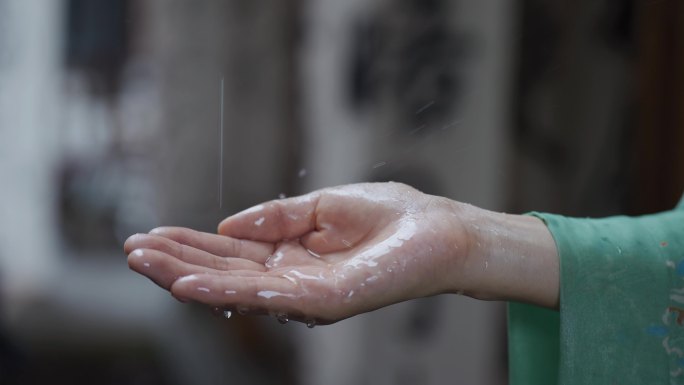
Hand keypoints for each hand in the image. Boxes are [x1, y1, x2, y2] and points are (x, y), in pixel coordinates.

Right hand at [124, 183, 471, 324]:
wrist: (440, 230)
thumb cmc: (390, 216)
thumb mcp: (323, 205)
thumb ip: (275, 216)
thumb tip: (226, 221)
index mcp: (290, 254)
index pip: (230, 251)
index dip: (189, 244)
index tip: (149, 235)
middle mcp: (291, 278)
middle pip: (224, 272)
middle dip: (177, 261)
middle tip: (131, 251)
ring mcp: (306, 293)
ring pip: (238, 288)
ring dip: (189, 276)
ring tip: (146, 264)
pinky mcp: (326, 300)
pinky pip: (270, 296)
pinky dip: (228, 291)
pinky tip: (191, 282)